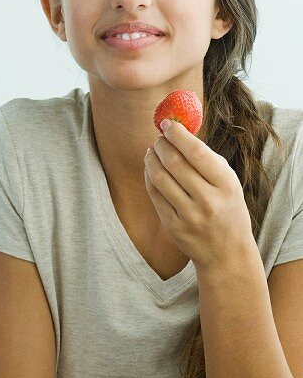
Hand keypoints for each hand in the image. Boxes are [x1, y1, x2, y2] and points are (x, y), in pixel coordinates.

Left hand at [144, 118, 254, 271]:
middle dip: (162, 144)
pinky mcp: (173, 226)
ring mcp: (189, 216)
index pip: (197, 153)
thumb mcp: (228, 182)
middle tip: (159, 138)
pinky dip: (149, 176)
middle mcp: (208, 201)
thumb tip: (178, 132)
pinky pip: (154, 194)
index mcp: (227, 186)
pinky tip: (151, 168)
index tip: (167, 123)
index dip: (178, 135)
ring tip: (152, 151)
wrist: (227, 254)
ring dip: (151, 159)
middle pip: (174, 163)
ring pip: (160, 178)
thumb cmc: (227, 208)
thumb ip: (206, 159)